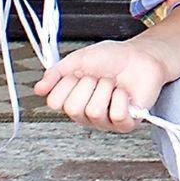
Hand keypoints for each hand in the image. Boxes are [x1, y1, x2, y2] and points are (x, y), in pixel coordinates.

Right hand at [32, 36, 168, 133]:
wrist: (141, 56)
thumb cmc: (112, 58)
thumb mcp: (79, 59)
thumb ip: (57, 73)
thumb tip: (38, 89)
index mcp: (72, 100)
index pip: (55, 102)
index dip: (67, 83)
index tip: (78, 71)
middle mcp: (86, 114)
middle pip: (73, 108)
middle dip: (89, 84)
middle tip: (100, 77)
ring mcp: (105, 121)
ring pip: (94, 111)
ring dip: (106, 88)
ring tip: (113, 83)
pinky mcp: (125, 124)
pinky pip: (116, 116)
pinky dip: (122, 98)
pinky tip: (125, 93)